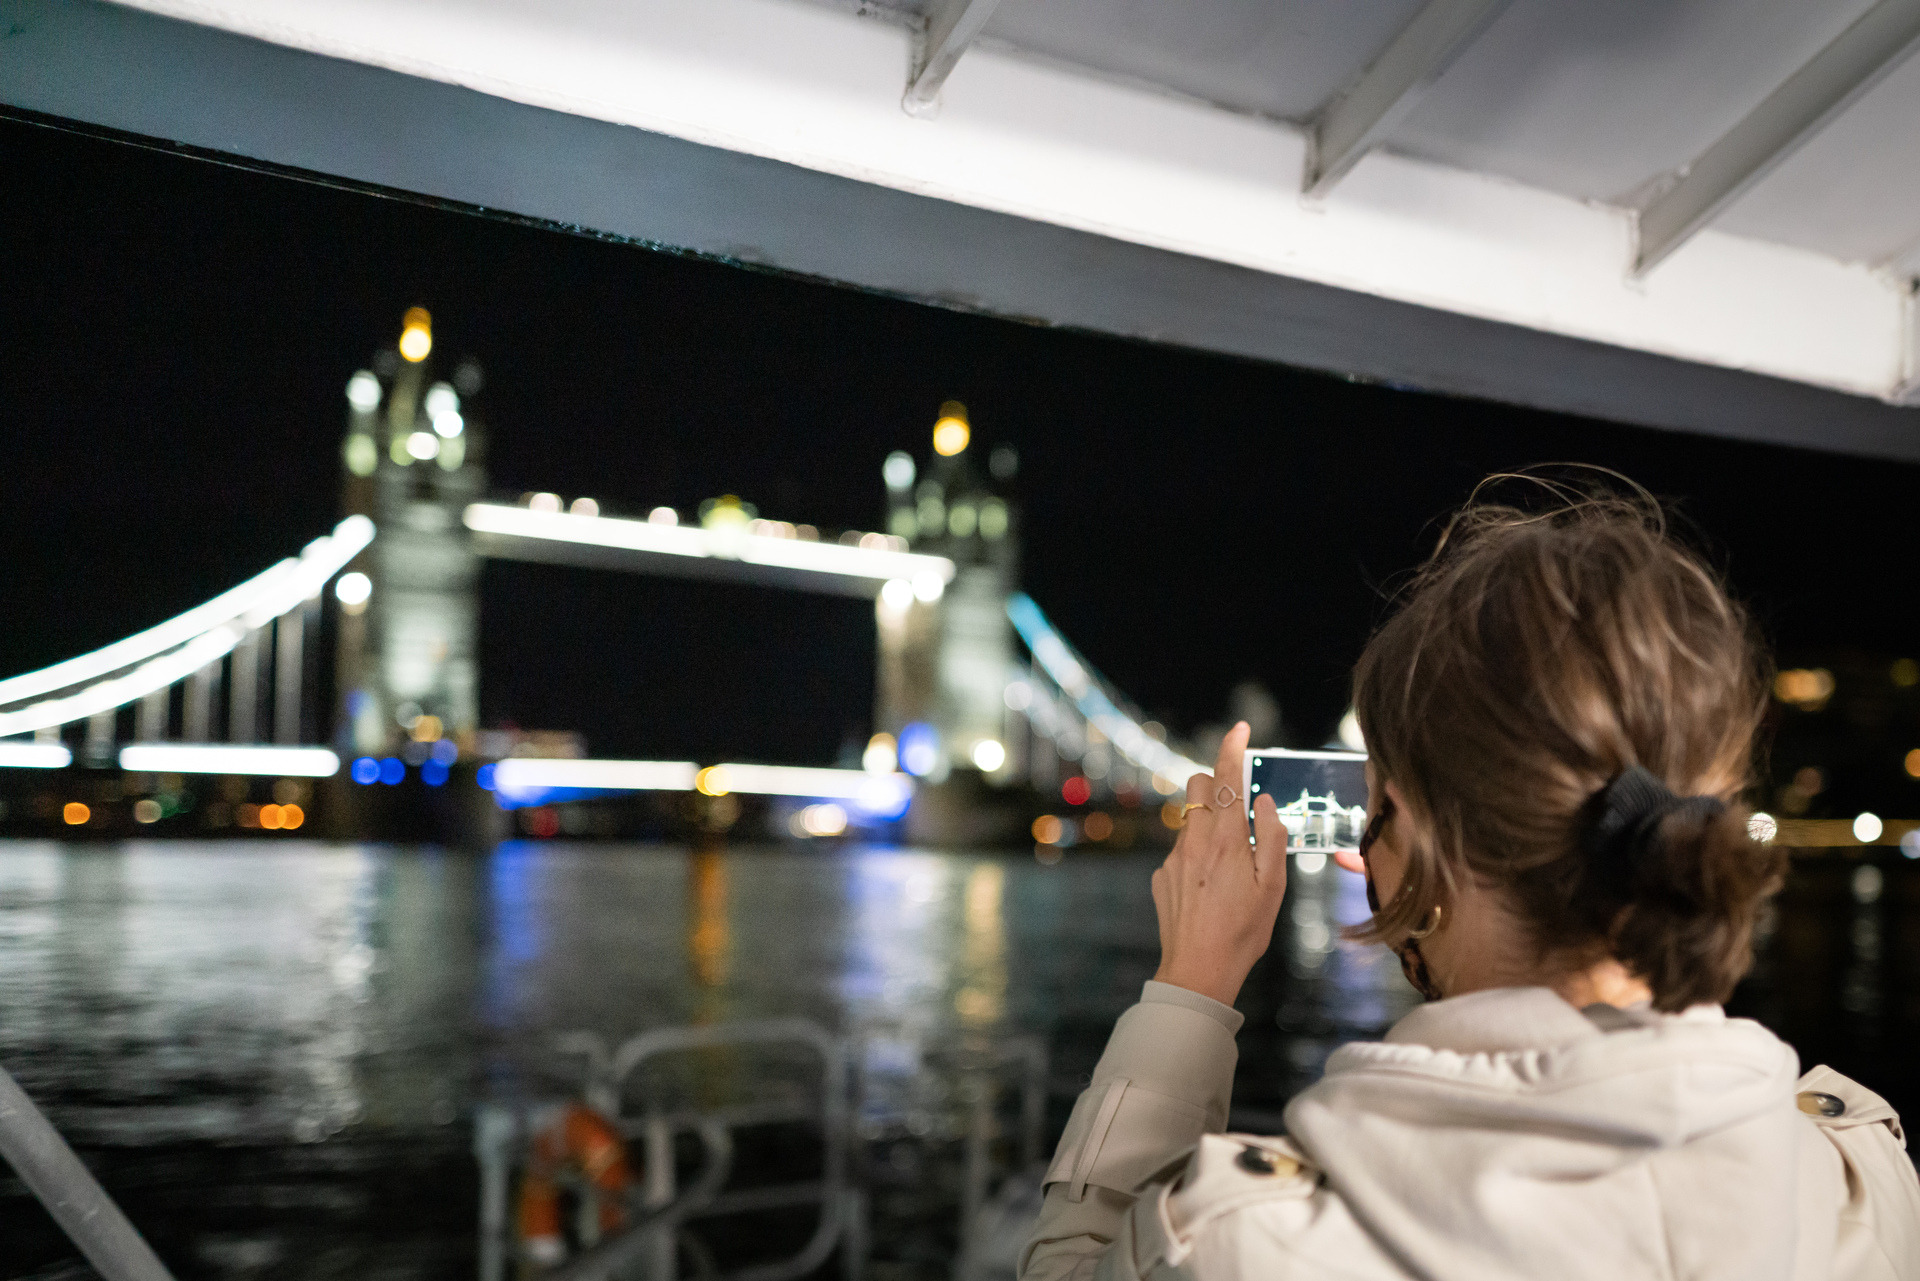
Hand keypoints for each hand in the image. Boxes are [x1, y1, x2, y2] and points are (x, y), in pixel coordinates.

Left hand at [1150, 721, 1289, 1006]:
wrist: (1198, 971)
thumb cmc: (1243, 931)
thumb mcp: (1273, 886)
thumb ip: (1272, 837)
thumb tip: (1264, 801)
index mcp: (1227, 840)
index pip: (1228, 777)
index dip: (1233, 747)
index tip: (1240, 728)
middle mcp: (1194, 841)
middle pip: (1199, 787)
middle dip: (1218, 786)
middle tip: (1240, 813)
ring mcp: (1173, 858)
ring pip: (1190, 821)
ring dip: (1210, 826)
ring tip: (1229, 867)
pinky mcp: (1161, 877)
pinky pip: (1181, 851)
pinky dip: (1198, 857)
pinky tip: (1210, 891)